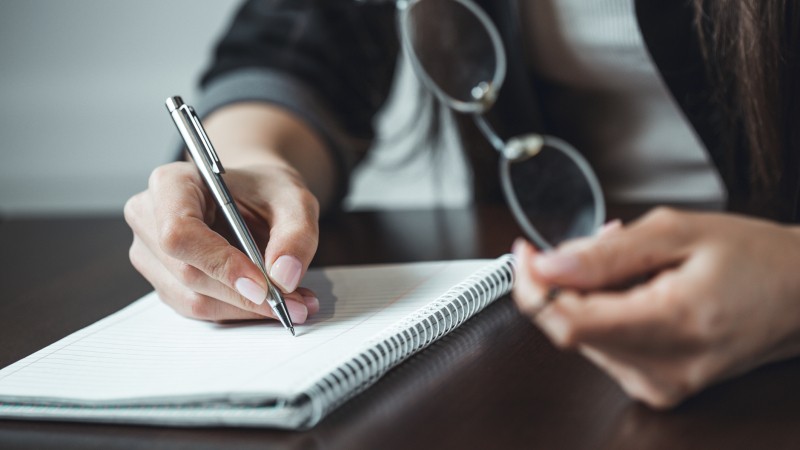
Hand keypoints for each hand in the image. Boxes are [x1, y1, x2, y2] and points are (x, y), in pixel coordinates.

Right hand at [124, 160, 320, 321]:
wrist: (255, 197)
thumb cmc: (266, 191)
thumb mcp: (294, 200)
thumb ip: (296, 234)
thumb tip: (285, 277)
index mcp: (171, 183)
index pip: (180, 232)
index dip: (220, 263)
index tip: (263, 285)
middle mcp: (149, 219)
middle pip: (187, 273)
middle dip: (245, 295)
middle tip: (295, 303)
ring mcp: (152, 255)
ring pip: (193, 299)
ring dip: (246, 309)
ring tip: (294, 303)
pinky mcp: (165, 283)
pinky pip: (200, 309)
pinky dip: (240, 311)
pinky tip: (272, 303)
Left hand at [511, 207, 799, 407]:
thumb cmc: (756, 259)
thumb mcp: (679, 232)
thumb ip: (606, 253)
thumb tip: (548, 265)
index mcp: (671, 325)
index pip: (566, 321)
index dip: (533, 286)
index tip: (526, 253)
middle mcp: (661, 370)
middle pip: (569, 327)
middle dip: (568, 280)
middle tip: (602, 243)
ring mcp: (658, 385)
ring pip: (584, 334)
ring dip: (590, 294)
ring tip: (637, 264)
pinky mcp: (656, 387)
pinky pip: (605, 345)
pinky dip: (607, 311)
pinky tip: (640, 288)